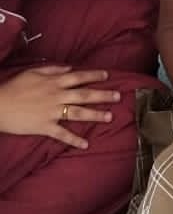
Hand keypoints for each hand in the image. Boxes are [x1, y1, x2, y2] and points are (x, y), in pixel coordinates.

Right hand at [0, 66, 120, 148]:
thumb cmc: (14, 87)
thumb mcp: (32, 72)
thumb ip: (52, 69)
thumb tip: (69, 68)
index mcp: (53, 82)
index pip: (79, 77)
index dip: (94, 76)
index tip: (108, 76)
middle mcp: (56, 96)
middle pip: (84, 95)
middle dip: (103, 95)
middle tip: (118, 96)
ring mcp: (51, 112)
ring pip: (78, 113)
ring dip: (95, 115)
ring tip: (110, 117)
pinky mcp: (45, 127)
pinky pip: (62, 134)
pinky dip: (74, 139)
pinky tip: (86, 144)